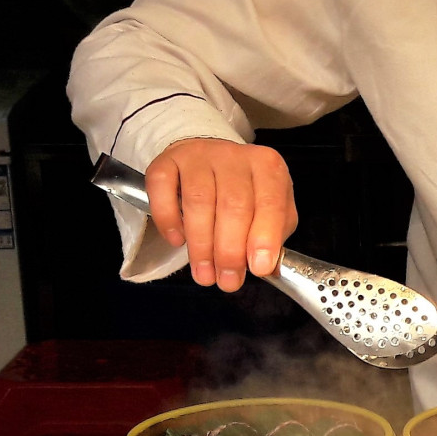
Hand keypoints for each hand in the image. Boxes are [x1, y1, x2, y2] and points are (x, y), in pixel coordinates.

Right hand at [144, 139, 297, 291]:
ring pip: (198, 200)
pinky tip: (177, 240)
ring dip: (201, 244)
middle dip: (229, 251)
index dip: (264, 238)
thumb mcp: (272, 214)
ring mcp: (200, 155)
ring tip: (204, 273)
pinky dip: (167, 218)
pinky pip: (163, 187)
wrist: (211, 162)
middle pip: (233, 205)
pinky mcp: (169, 160)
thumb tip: (266, 268)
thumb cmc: (246, 194)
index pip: (271, 203)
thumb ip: (274, 239)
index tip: (258, 268)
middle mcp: (235, 156)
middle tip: (227, 281)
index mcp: (268, 168)